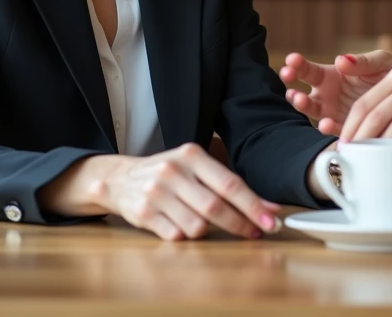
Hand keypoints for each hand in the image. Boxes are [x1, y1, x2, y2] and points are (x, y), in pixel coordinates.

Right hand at [87, 144, 281, 240]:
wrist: (119, 178)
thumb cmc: (169, 175)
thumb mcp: (196, 170)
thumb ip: (229, 186)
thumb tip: (271, 208)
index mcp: (191, 155)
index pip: (230, 184)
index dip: (253, 205)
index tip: (272, 222)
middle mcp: (173, 171)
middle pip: (215, 206)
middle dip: (240, 224)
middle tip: (256, 234)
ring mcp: (156, 192)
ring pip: (197, 226)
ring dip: (208, 232)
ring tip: (203, 224)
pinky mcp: (143, 213)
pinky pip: (176, 235)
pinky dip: (184, 236)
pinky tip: (179, 225)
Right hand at [279, 50, 391, 134]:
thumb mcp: (380, 63)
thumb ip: (363, 61)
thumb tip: (341, 60)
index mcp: (330, 76)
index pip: (308, 70)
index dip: (297, 65)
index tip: (291, 59)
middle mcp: (327, 96)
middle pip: (302, 92)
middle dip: (291, 86)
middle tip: (288, 79)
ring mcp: (333, 114)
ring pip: (312, 111)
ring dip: (303, 105)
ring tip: (300, 98)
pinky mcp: (346, 130)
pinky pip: (333, 130)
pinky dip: (327, 127)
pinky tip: (326, 123)